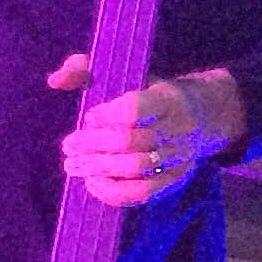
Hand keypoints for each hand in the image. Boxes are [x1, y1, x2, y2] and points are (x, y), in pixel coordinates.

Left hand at [51, 55, 245, 206]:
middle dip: (93, 145)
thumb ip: (86, 69)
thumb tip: (55, 80)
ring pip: (137, 168)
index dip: (106, 115)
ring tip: (72, 165)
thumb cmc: (152, 91)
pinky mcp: (174, 179)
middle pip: (131, 141)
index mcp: (167, 99)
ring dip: (98, 168)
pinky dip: (113, 192)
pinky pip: (143, 192)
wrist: (206, 113)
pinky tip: (92, 183)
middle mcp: (176, 129)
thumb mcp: (127, 72)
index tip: (89, 115)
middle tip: (69, 145)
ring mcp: (177, 156)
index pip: (136, 109)